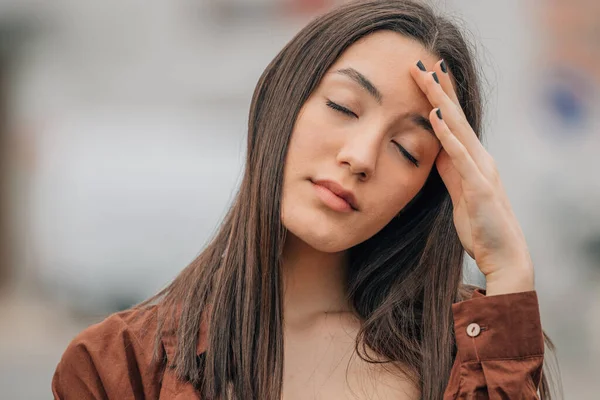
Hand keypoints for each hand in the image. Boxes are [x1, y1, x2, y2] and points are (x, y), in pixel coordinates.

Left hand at [410, 59, 533, 295]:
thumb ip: (450, 170)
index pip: (453, 121)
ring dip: (440, 101)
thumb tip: (435, 151)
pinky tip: (434, 115)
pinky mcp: (479, 186)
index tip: (424, 75)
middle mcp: (480, 158)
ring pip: (458, 127)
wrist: (503, 254)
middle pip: (455, 116)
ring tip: (426, 77)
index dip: (440, 97)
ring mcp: (481, 169)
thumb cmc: (480, 225)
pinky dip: (447, 134)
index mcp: (473, 159)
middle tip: (420, 63)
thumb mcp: (459, 192)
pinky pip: (459, 155)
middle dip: (438, 88)